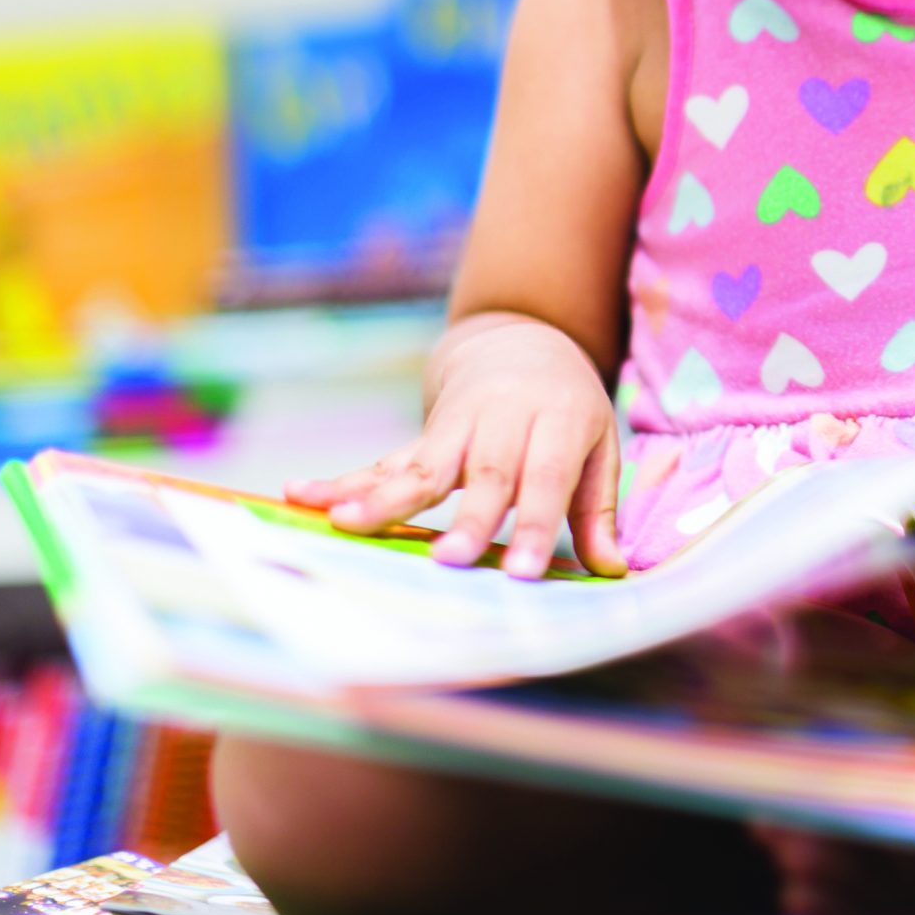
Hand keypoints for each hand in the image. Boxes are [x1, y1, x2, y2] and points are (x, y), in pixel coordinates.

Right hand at [284, 318, 625, 579]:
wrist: (522, 342)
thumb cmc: (567, 411)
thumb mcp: (597, 447)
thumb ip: (598, 509)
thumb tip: (614, 570)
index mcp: (558, 422)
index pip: (549, 479)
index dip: (537, 526)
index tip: (522, 573)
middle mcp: (505, 420)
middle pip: (487, 472)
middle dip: (466, 518)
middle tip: (448, 560)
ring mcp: (457, 424)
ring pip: (421, 463)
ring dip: (383, 498)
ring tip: (347, 527)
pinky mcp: (424, 435)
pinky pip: (381, 460)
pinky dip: (342, 480)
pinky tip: (300, 495)